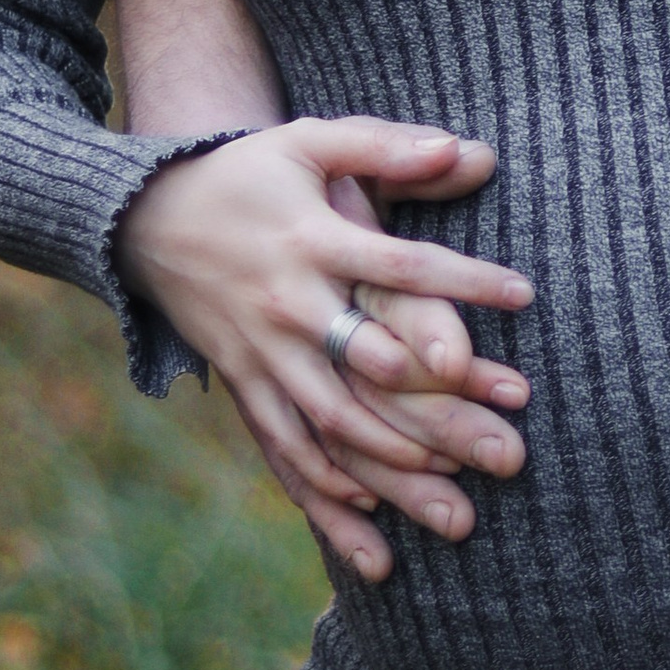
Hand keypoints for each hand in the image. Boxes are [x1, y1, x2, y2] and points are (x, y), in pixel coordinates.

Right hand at [116, 119, 533, 585]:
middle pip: (369, 366)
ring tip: (456, 502)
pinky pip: (283, 447)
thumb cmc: (246, 174)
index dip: (462, 281)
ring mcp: (262, 352)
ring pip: (329, 422)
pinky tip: (372, 527)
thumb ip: (384, 146)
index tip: (525, 295)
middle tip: (508, 446)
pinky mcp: (244, 384)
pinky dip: (324, 490)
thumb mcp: (309, 141)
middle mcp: (288, 304)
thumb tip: (466, 151)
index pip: (401, 267)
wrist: (145, 218)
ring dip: (391, 465)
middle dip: (438, 408)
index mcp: (312, 242)